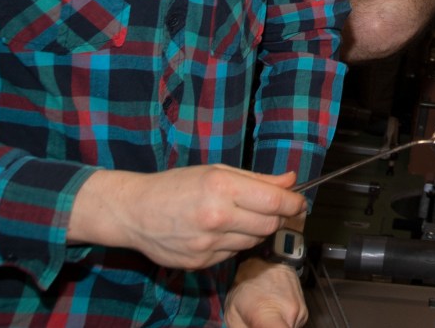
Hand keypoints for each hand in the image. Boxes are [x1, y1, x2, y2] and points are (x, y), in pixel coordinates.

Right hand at [68, 167, 302, 270]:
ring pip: (254, 241)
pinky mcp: (200, 262)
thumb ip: (258, 179)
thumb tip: (290, 180)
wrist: (135, 212)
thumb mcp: (217, 171)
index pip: (275, 202)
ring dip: (256, 230)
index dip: (294, 203)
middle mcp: (217, 217)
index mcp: (222, 187)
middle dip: (278, 217)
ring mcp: (208, 243)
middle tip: (273, 208)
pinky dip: (234, 242)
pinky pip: (233, 254)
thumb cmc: (176, 185)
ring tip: (239, 217)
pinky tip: (219, 231)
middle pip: (269, 224)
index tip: (299, 202)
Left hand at [225, 258, 307, 327]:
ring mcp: (300, 313)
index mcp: (268, 315)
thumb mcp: (233, 313)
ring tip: (264, 319)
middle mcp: (290, 315)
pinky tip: (273, 314)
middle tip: (255, 324)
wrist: (271, 259)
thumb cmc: (247, 285)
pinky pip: (291, 326)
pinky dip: (282, 325)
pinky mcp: (305, 313)